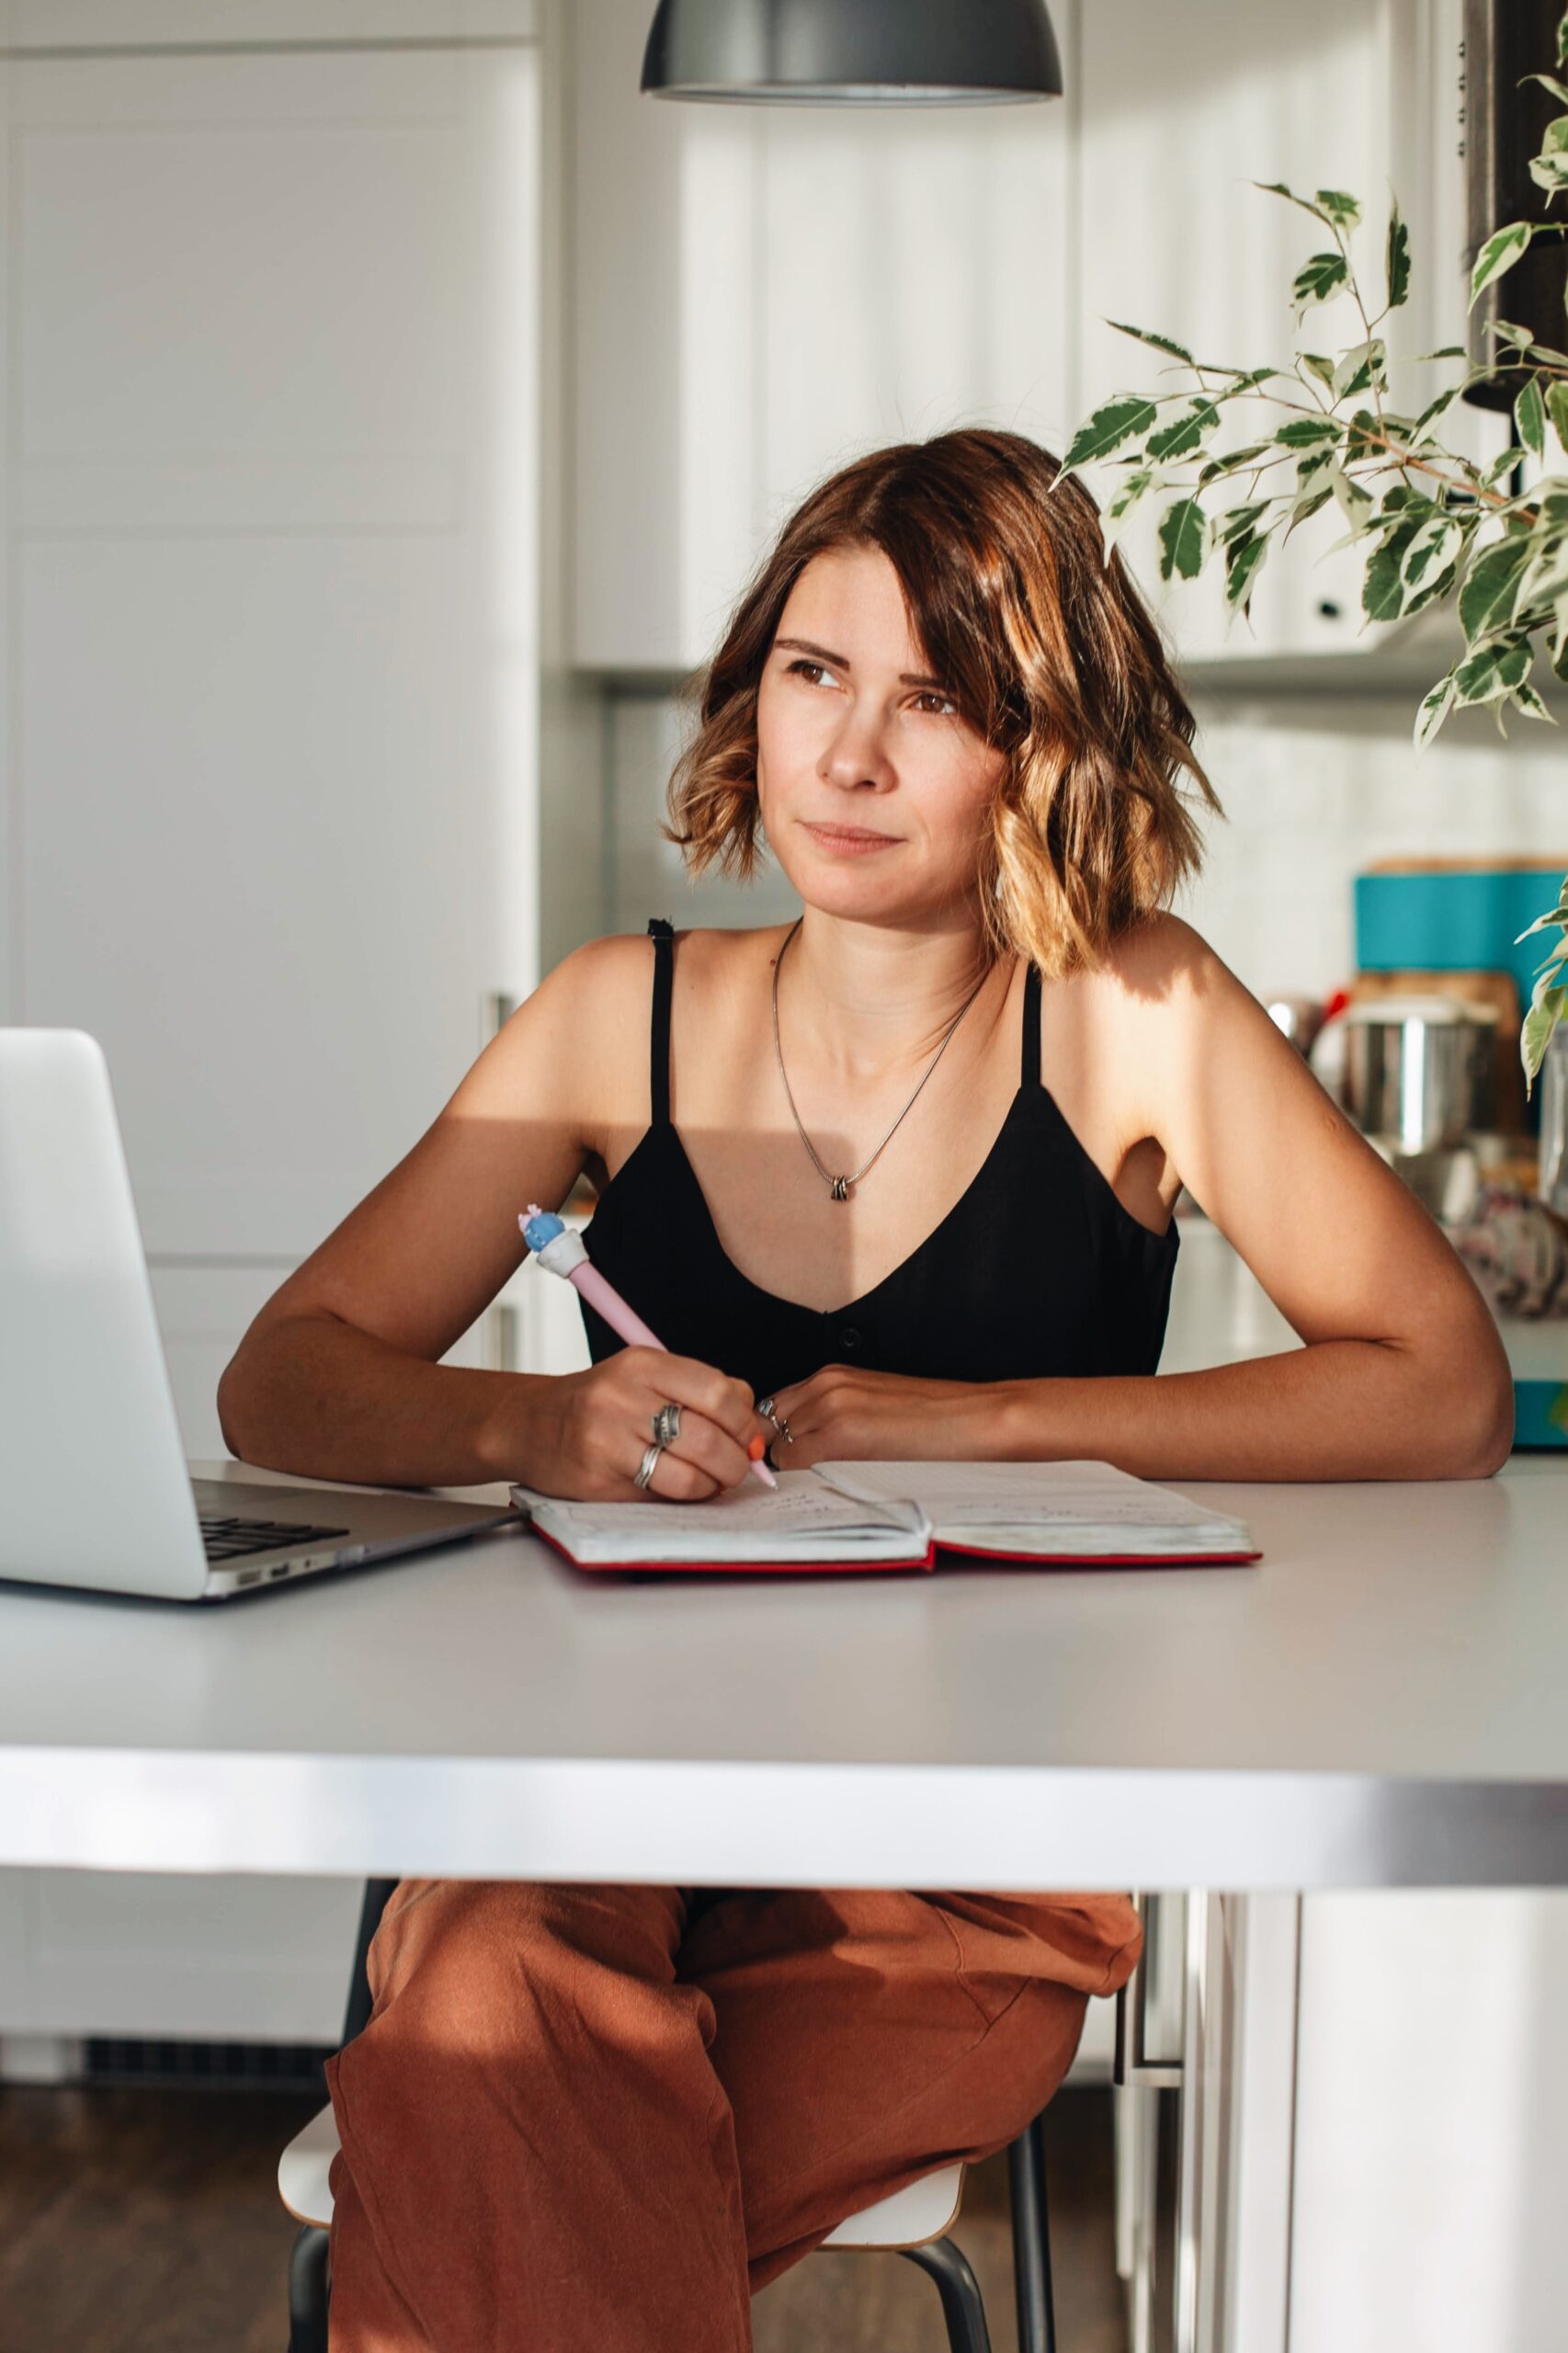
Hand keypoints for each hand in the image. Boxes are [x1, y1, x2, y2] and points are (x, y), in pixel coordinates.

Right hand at [516, 1348, 768, 1500]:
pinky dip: (684, 1498)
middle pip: (708, 1436)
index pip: (717, 1391)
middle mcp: (623, 1397)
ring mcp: (607, 1440)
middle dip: (737, 1461)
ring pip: (689, 1475)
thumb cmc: (598, 1403)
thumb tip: (753, 1428)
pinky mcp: (599, 1479)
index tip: (750, 1438)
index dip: (745, 1422)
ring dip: (714, 1485)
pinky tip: (683, 1490)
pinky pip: (660, 1497)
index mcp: (642, 1364)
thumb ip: (699, 1392)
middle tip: (740, 1468)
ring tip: (714, 1482)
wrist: (529, 1424)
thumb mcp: (644, 1378)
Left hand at [764, 1367, 1006, 1468]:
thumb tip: (800, 1449)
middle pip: (767, 1426)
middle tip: (799, 1480)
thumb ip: (834, 1419)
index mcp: (832, 1376)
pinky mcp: (842, 1433)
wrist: (978, 1419)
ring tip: (819, 1485)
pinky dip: (800, 1479)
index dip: (775, 1440)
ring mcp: (831, 1406)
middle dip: (776, 1454)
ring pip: (778, 1447)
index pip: (773, 1410)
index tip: (786, 1462)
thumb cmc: (936, 1421)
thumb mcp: (874, 1408)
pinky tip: (827, 1487)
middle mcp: (825, 1385)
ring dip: (790, 1469)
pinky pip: (795, 1463)